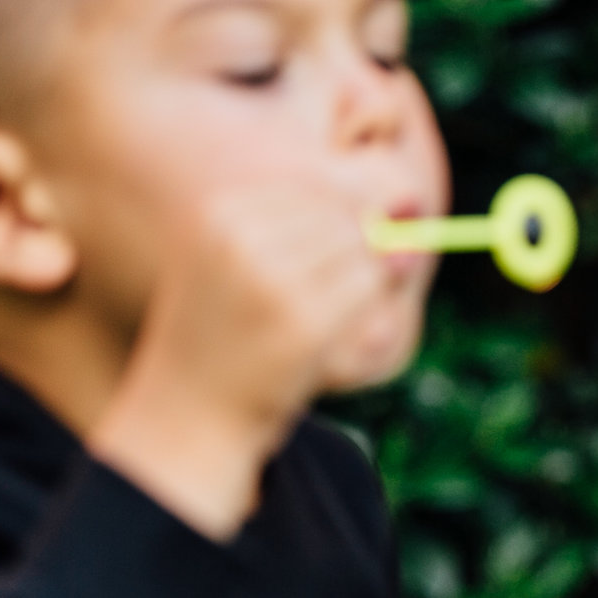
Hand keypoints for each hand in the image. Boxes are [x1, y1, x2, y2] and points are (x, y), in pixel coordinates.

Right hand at [90, 181, 411, 539]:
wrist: (186, 418)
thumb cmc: (225, 341)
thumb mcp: (245, 266)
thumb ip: (315, 228)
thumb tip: (412, 199)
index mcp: (220, 211)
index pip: (319, 179)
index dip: (366, 198)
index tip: (387, 222)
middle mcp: (241, 235)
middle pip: (346, 209)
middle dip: (375, 239)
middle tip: (367, 277)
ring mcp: (271, 279)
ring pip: (363, 247)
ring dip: (372, 276)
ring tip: (333, 315)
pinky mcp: (302, 324)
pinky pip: (368, 290)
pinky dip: (370, 309)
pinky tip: (336, 336)